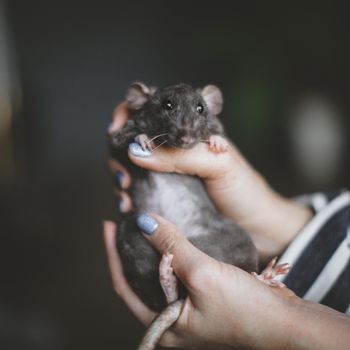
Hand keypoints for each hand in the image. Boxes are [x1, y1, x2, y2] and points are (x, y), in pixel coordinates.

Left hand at [103, 216, 294, 348]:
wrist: (283, 321)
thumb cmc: (244, 309)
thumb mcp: (202, 273)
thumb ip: (172, 247)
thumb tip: (144, 222)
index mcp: (162, 327)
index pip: (123, 286)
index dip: (112, 254)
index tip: (108, 225)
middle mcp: (170, 320)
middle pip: (138, 280)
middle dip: (129, 250)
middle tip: (123, 222)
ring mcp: (186, 309)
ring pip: (159, 274)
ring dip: (151, 249)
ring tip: (143, 224)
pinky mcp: (200, 297)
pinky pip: (177, 272)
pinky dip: (171, 253)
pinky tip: (170, 235)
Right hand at [107, 102, 311, 259]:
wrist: (257, 227)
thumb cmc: (245, 190)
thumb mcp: (219, 164)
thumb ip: (181, 155)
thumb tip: (136, 149)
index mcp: (189, 131)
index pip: (152, 110)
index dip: (129, 112)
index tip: (116, 128)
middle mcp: (175, 149)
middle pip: (133, 137)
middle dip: (118, 151)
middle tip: (123, 174)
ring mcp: (168, 173)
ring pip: (131, 164)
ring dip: (119, 175)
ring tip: (125, 193)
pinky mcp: (166, 196)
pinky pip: (138, 189)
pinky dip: (127, 194)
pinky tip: (127, 204)